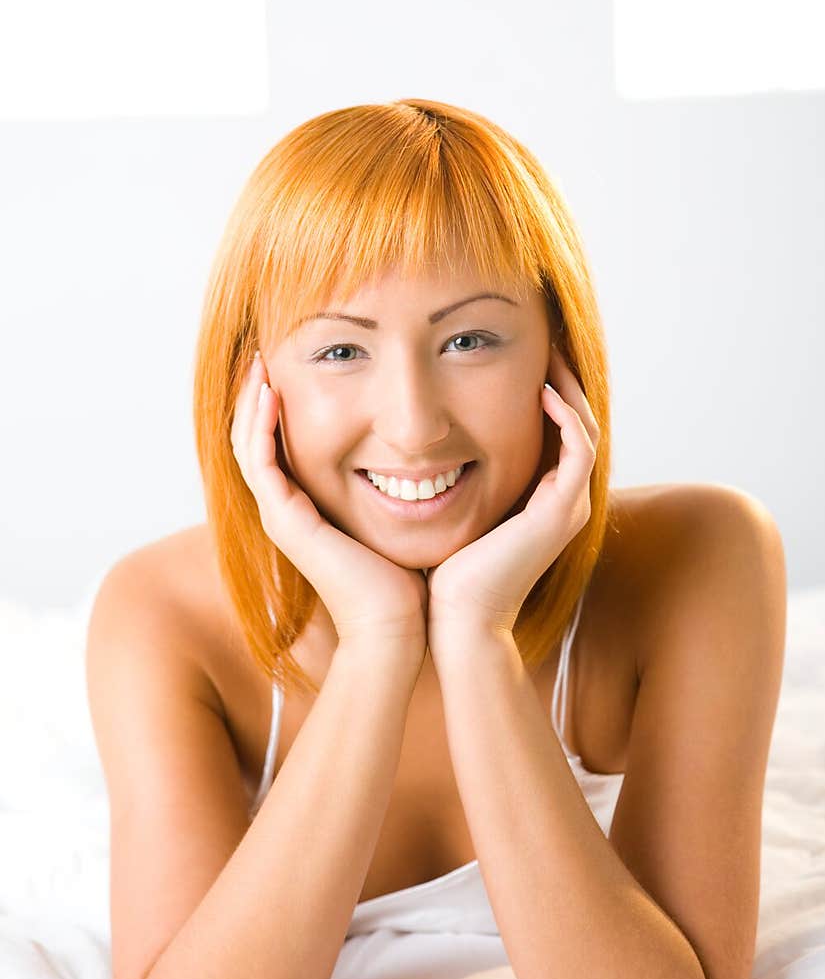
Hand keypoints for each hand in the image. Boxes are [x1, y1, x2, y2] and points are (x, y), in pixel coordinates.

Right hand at [231, 353, 427, 653]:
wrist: (399, 627)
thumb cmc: (409, 580)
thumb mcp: (401, 517)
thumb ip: (398, 487)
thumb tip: (425, 455)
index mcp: (307, 509)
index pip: (276, 445)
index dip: (276, 406)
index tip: (290, 364)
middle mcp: (286, 511)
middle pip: (252, 439)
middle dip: (256, 394)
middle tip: (263, 351)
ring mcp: (280, 516)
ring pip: (246, 444)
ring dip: (252, 400)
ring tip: (260, 361)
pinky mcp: (285, 521)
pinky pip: (259, 461)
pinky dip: (260, 424)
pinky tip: (271, 391)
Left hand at [425, 346, 599, 642]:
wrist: (457, 620)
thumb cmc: (446, 575)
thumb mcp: (456, 513)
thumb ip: (459, 482)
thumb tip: (428, 450)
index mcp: (545, 501)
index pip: (559, 432)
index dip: (548, 392)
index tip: (522, 358)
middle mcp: (565, 501)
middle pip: (579, 422)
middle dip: (562, 380)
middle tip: (542, 341)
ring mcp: (568, 506)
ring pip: (585, 428)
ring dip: (568, 388)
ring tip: (547, 353)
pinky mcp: (561, 510)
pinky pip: (578, 448)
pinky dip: (565, 416)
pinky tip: (540, 391)